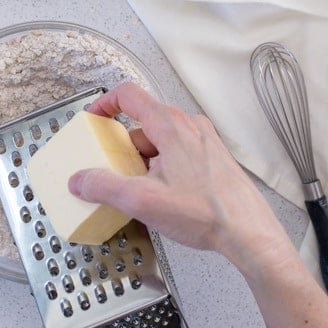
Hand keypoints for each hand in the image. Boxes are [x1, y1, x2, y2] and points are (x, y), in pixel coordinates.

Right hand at [68, 82, 290, 270]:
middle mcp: (189, 126)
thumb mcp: (142, 200)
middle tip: (111, 171)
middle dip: (122, 148)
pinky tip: (161, 195)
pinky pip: (177, 153)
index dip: (104, 104)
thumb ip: (104, 187)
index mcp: (171, 125)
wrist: (247, 231)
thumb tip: (79, 180)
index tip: (92, 120)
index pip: (129, 95)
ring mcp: (203, 142)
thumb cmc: (205, 212)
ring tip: (138, 191)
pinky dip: (161, 167)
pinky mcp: (212, 158)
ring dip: (142, 161)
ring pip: (160, 141)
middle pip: (143, 124)